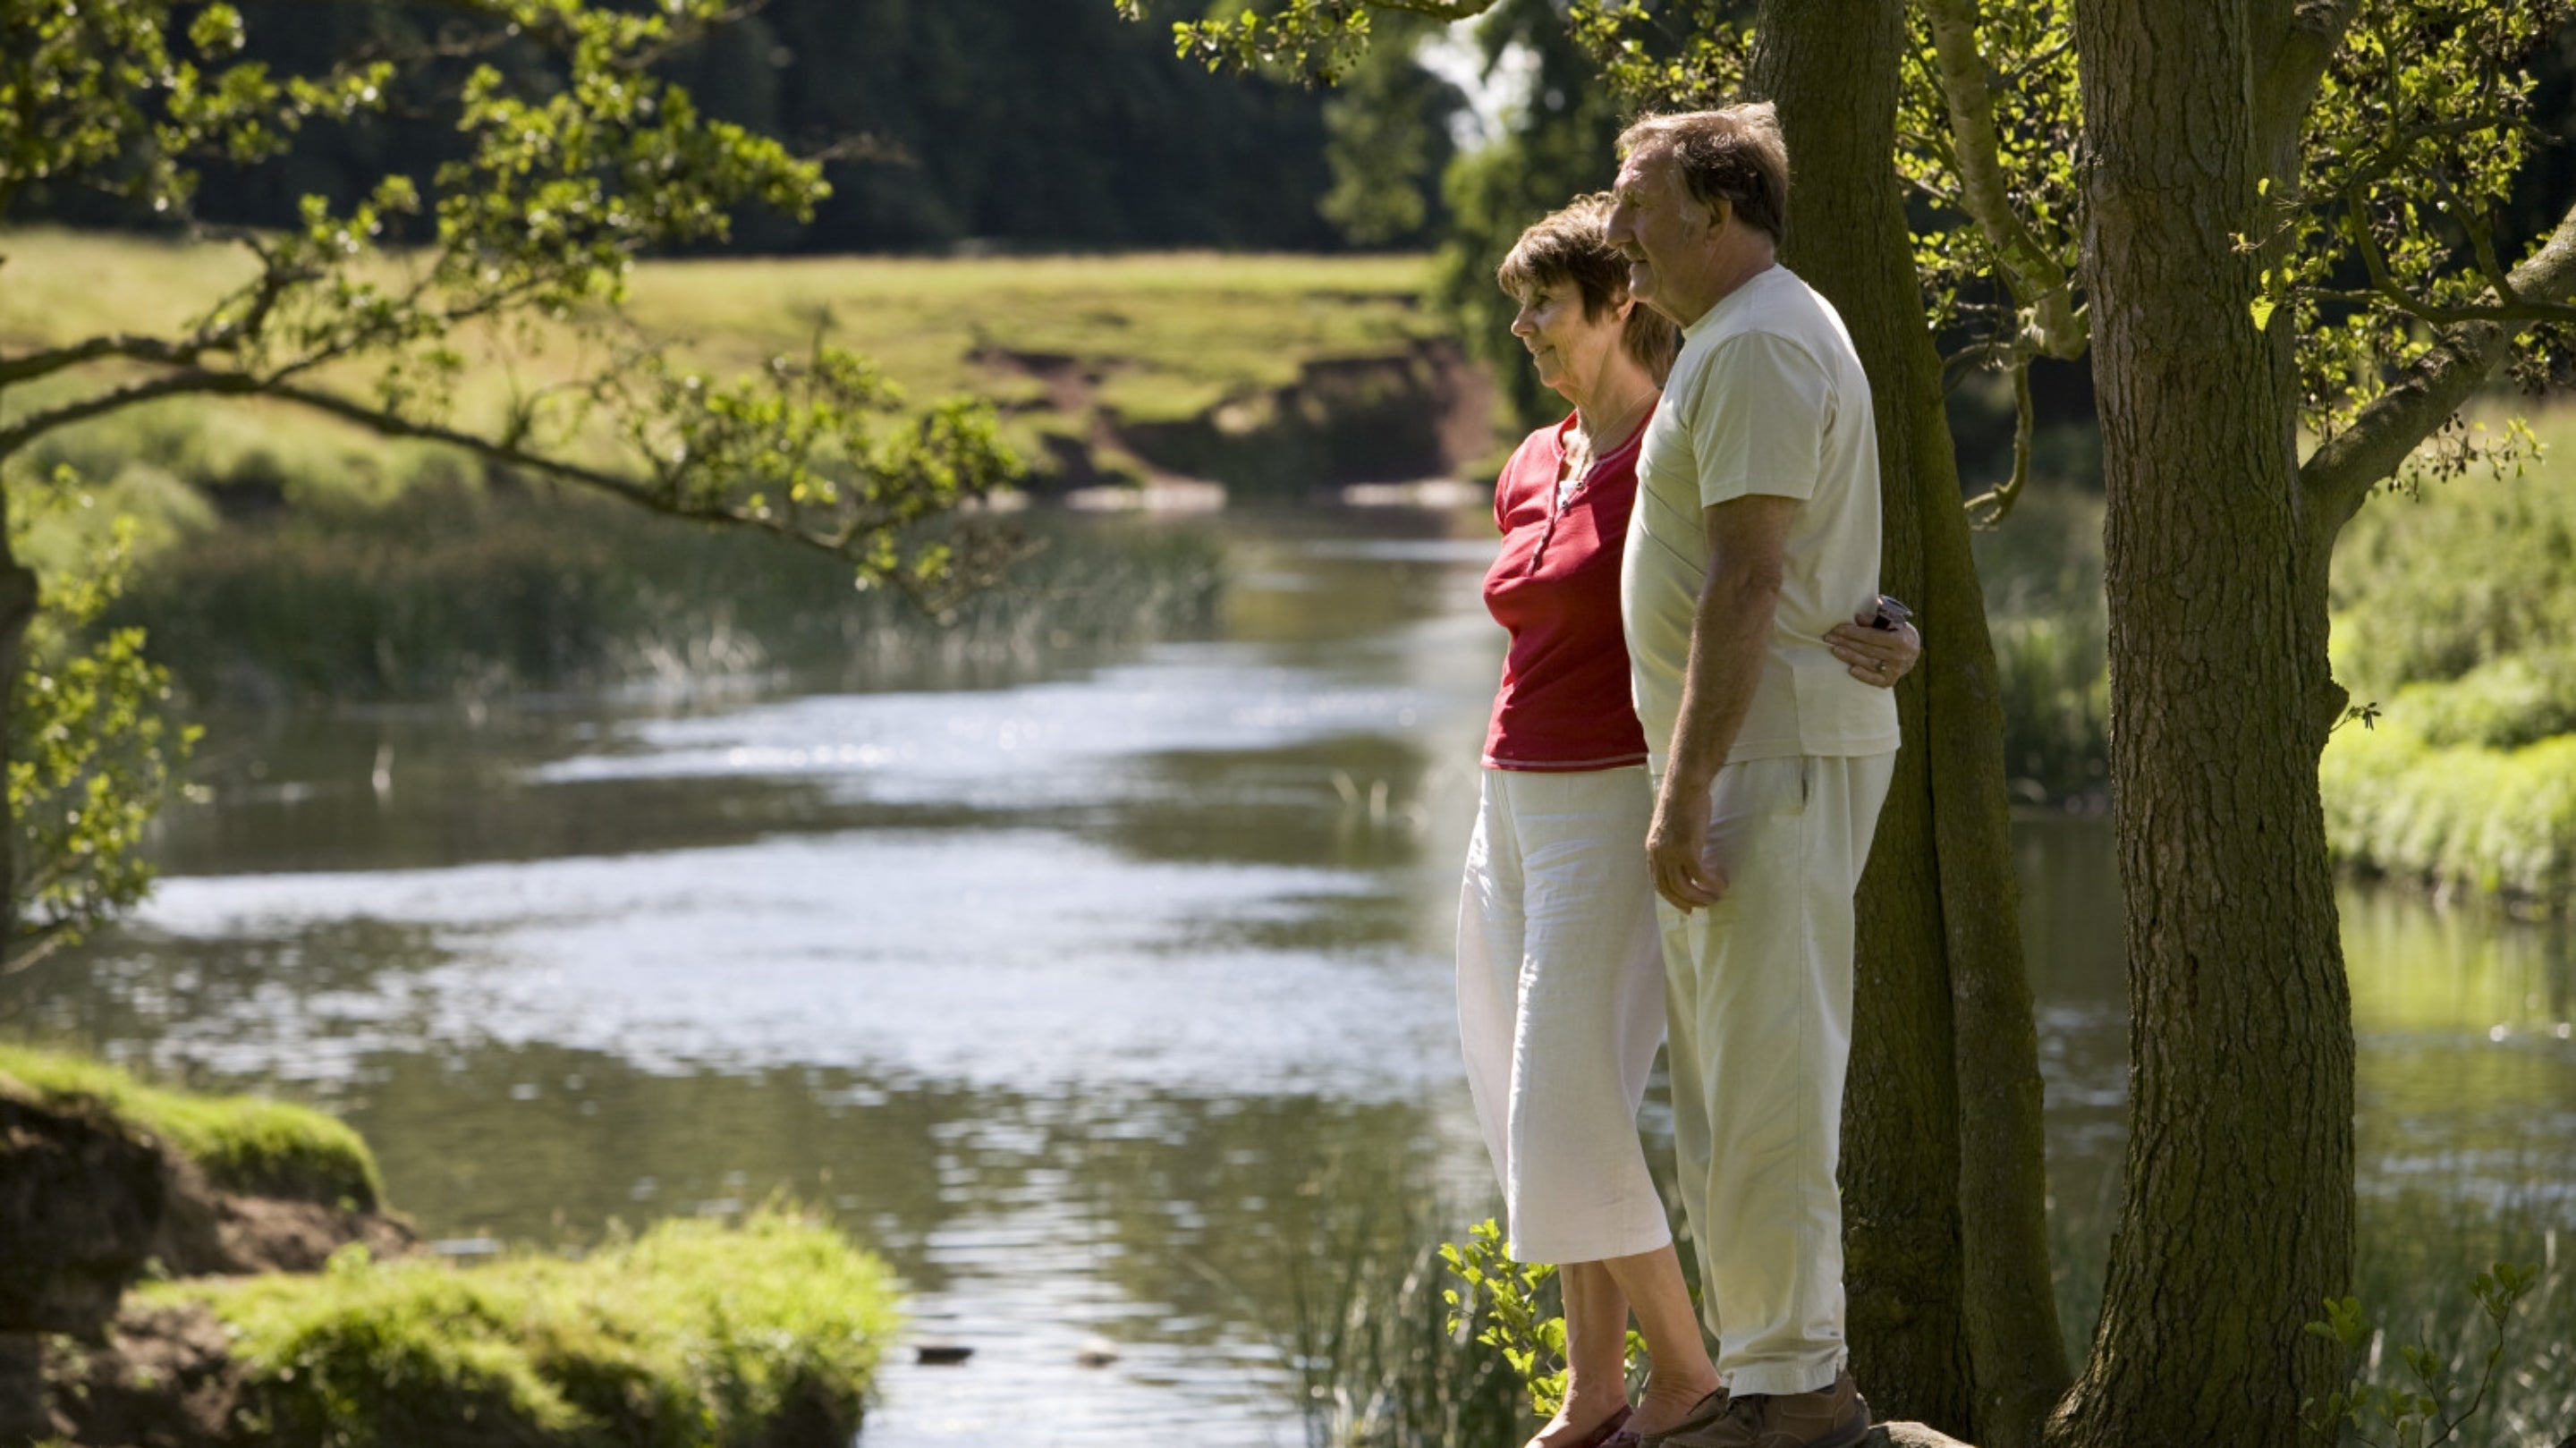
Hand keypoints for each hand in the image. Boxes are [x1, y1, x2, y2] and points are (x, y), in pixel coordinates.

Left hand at [1646, 776, 1725, 911]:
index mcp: (1652, 850)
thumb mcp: (1670, 829)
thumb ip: (1672, 846)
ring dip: (1701, 896)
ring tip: (1715, 897)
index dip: (1673, 899)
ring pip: (1685, 886)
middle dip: (1688, 902)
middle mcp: (1659, 854)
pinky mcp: (1687, 848)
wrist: (1685, 786)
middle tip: (1705, 906)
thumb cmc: (1682, 803)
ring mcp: (1671, 852)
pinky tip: (1721, 884)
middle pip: (1671, 889)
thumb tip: (1684, 860)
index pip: (1659, 883)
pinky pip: (1700, 875)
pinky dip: (1711, 883)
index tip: (1686, 908)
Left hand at [1826, 595, 1920, 687]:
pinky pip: (1875, 679)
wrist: (1914, 650)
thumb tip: (1858, 618)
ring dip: (1850, 656)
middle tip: (1829, 638)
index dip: (1853, 632)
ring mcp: (1895, 669)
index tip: (1837, 629)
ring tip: (1835, 650)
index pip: (1872, 635)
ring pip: (1869, 662)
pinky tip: (1851, 670)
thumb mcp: (1893, 621)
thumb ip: (1876, 618)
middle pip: (1867, 648)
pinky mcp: (1891, 680)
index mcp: (1900, 639)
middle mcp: (1899, 656)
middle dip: (1846, 642)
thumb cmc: (1898, 631)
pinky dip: (1864, 676)